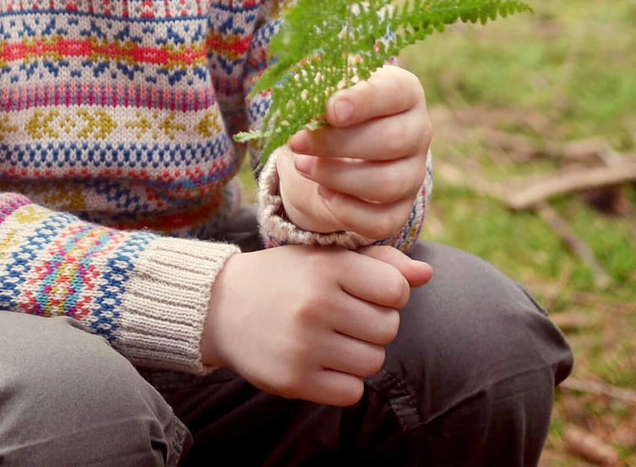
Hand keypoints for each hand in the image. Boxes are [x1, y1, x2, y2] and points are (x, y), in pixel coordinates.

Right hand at [201, 243, 432, 402]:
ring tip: (332, 338)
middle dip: (374, 323)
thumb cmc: (286, 277)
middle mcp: (316, 304)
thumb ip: (379, 262)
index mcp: (326, 266)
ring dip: (361, 353)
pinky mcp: (295, 380)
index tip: (365, 290)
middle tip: (344, 314)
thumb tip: (427, 275)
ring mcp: (305, 345)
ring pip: (373, 362)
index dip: (388, 292)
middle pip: (388, 327)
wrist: (221, 307)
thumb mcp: (325, 256)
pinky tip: (322, 361)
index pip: (396, 289)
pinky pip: (351, 392)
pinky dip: (343, 381)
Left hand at [276, 65, 431, 239]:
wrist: (331, 147)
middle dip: (337, 143)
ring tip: (302, 166)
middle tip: (297, 141)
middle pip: (391, 141)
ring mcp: (413, 173)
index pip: (395, 92)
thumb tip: (307, 106)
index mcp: (404, 91)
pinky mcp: (401, 208)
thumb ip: (319, 91)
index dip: (363, 101)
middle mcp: (418, 131)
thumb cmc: (330, 106)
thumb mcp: (324, 89)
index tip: (331, 110)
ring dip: (338, 177)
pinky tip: (323, 194)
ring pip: (388, 184)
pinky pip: (383, 222)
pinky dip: (349, 212)